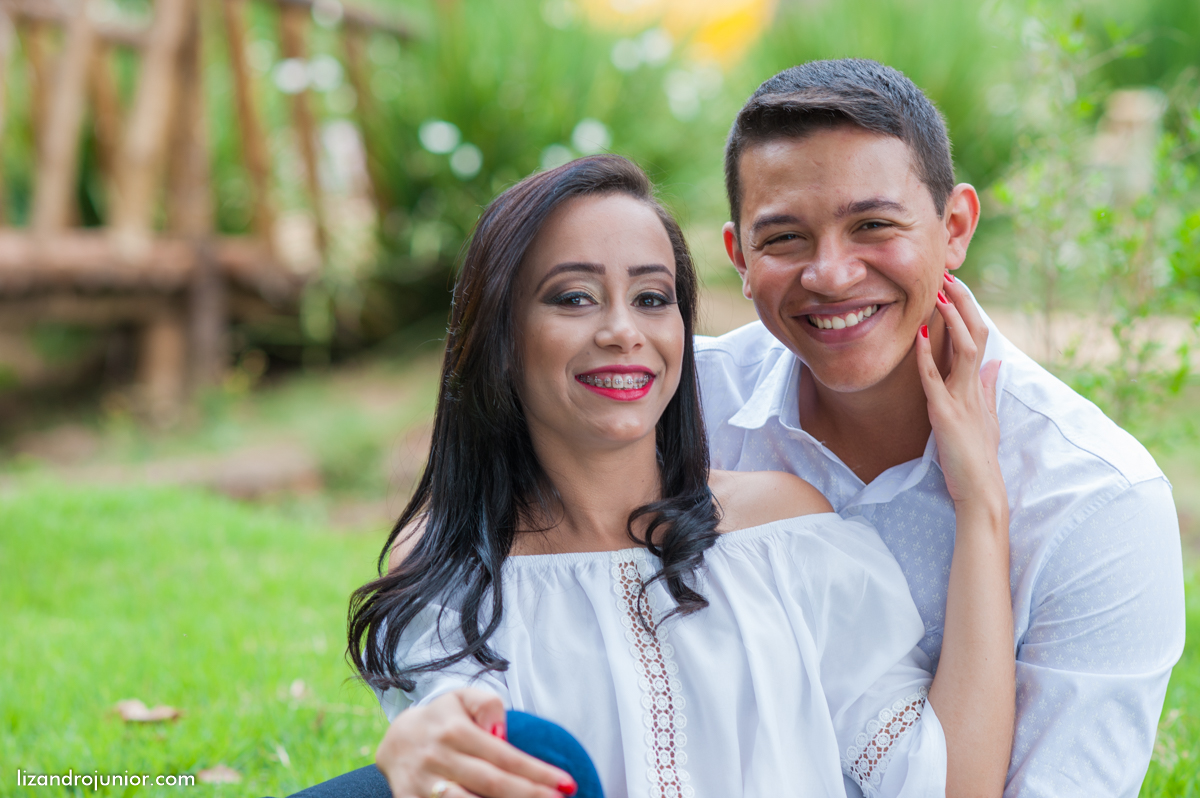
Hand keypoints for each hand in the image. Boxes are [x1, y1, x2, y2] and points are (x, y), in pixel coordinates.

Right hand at [375, 688, 572, 797]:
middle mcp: (440, 759)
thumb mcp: (463, 698)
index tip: (566, 784)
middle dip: (529, 794)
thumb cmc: (442, 720)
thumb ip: (488, 706)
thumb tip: (502, 733)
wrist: (395, 741)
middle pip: (492, 784)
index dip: (537, 772)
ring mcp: (423, 785)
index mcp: (456, 732)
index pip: (505, 756)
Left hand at [914, 273, 1004, 510]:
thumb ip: (987, 388)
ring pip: (963, 350)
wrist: (981, 490)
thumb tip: (995, 364)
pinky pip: (934, 380)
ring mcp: (961, 400)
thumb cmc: (979, 457)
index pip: (980, 338)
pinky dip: (926, 356)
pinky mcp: (945, 415)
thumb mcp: (986, 418)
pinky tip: (919, 335)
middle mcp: (973, 388)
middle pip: (976, 335)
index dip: (970, 312)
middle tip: (951, 276)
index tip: (957, 288)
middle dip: (964, 305)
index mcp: (978, 387)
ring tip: (941, 294)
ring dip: (953, 321)